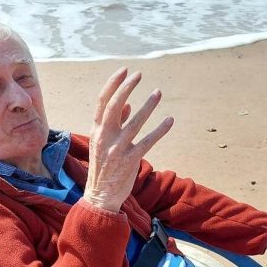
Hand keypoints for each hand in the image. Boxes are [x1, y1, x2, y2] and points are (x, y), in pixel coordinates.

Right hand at [83, 67, 173, 211]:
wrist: (100, 195)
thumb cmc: (104, 167)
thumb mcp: (103, 143)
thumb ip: (116, 123)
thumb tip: (127, 104)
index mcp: (96, 130)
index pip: (102, 101)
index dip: (113, 84)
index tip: (124, 70)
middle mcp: (104, 137)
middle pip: (114, 106)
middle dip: (126, 87)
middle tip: (139, 75)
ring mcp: (117, 149)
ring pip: (134, 122)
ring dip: (147, 106)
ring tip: (157, 93)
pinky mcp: (130, 160)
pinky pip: (148, 141)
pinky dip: (160, 130)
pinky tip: (169, 120)